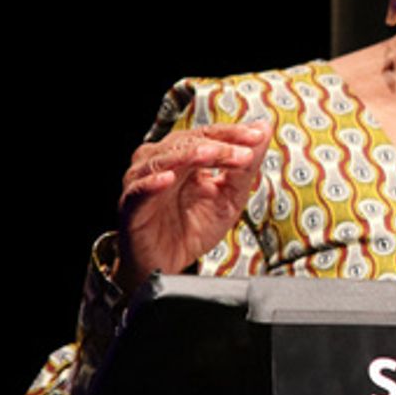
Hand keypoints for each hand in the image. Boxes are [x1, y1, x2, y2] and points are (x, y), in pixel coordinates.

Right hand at [115, 122, 272, 292]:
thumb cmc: (192, 227)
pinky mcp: (131, 206)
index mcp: (185, 155)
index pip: (210, 135)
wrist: (168, 265)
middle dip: (219, 146)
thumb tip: (264, 129)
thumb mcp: (230, 197)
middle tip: (244, 153)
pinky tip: (168, 179)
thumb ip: (246, 166)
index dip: (234, 134)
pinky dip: (152, 183)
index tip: (258, 136)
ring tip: (212, 154)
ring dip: (190, 156)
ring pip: (165, 159)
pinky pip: (139, 190)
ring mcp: (143, 181)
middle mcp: (162, 161)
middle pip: (189, 142)